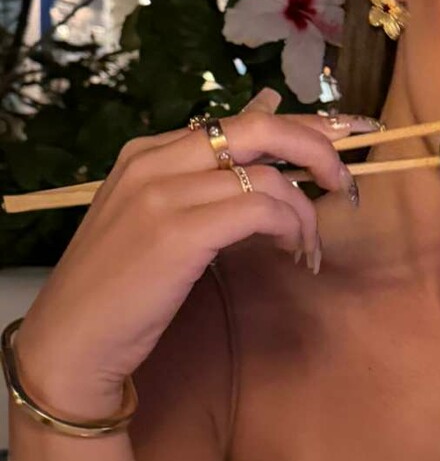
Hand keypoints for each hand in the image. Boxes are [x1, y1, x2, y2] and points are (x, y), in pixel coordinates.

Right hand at [15, 89, 379, 414]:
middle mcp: (154, 160)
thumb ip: (206, 183)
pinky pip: (260, 210)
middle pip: (261, 129)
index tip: (344, 139)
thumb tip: (269, 150)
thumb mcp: (158, 218)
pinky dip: (290, 228)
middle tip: (345, 186)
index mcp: (149, 151)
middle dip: (319, 149)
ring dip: (305, 214)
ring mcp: (163, 194)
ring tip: (306, 248)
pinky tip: (292, 253)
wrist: (73, 339)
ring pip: (269, 178)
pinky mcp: (178, 232)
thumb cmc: (120, 286)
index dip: (301, 127)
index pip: (241, 121)